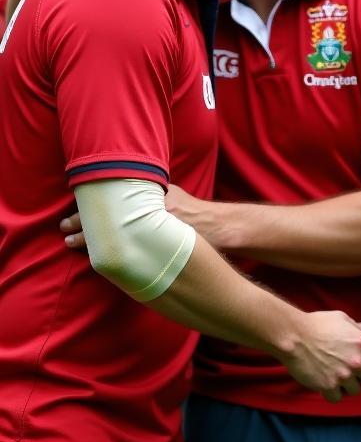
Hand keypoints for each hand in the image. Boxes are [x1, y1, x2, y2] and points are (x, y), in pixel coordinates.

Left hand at [62, 184, 220, 249]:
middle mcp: (143, 214)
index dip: (88, 208)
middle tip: (64, 229)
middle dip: (82, 225)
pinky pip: (122, 251)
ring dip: (88, 241)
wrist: (216, 228)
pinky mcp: (151, 250)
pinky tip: (95, 256)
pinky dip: (107, 253)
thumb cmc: (193, 210)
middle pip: (103, 219)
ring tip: (70, 243)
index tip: (72, 211)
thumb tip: (131, 185)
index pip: (108, 201)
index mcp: (145, 199)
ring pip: (108, 236)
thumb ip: (150, 192)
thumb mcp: (172, 192)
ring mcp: (146, 233)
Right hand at [281, 310, 360, 402]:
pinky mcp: (328, 386)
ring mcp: (343, 376)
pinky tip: (328, 384)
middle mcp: (357, 361)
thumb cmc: (317, 324)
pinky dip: (333, 393)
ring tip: (339, 376)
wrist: (294, 337)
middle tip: (358, 373)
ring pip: (356, 391)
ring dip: (349, 385)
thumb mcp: (341, 318)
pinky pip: (337, 398)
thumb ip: (356, 326)